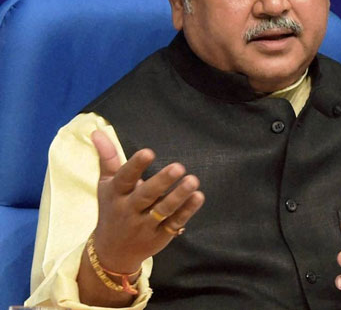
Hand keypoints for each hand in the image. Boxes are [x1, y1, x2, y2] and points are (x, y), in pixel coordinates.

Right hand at [91, 130, 204, 272]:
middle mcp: (130, 210)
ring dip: (179, 195)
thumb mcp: (106, 185)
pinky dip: (187, 211)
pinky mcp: (161, 235)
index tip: (148, 152)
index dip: (135, 166)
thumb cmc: (112, 209)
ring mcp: (146, 224)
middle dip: (162, 181)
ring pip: (164, 209)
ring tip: (193, 180)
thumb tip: (97, 131)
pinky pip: (175, 222)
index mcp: (116, 194)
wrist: (112, 253)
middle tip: (179, 166)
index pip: (125, 178)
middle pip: (146, 195)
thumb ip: (108, 158)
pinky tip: (198, 197)